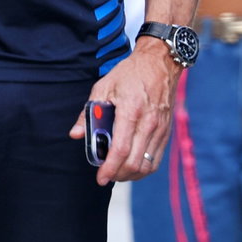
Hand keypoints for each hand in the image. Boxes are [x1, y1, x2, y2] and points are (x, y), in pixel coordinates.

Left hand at [68, 38, 179, 185]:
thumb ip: (88, 114)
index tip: (100, 178)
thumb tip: (75, 135)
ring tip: (117, 172)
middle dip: (118, 175)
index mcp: (130, 110)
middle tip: (106, 175)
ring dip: (131, 175)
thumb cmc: (130, 73)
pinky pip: (156, 159)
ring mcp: (160, 128)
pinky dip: (144, 168)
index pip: (121, 149)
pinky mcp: (166, 131)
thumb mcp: (103, 87)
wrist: (160, 63)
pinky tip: (132, 166)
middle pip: (134, 162)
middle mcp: (148, 122)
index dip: (109, 168)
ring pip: (147, 165)